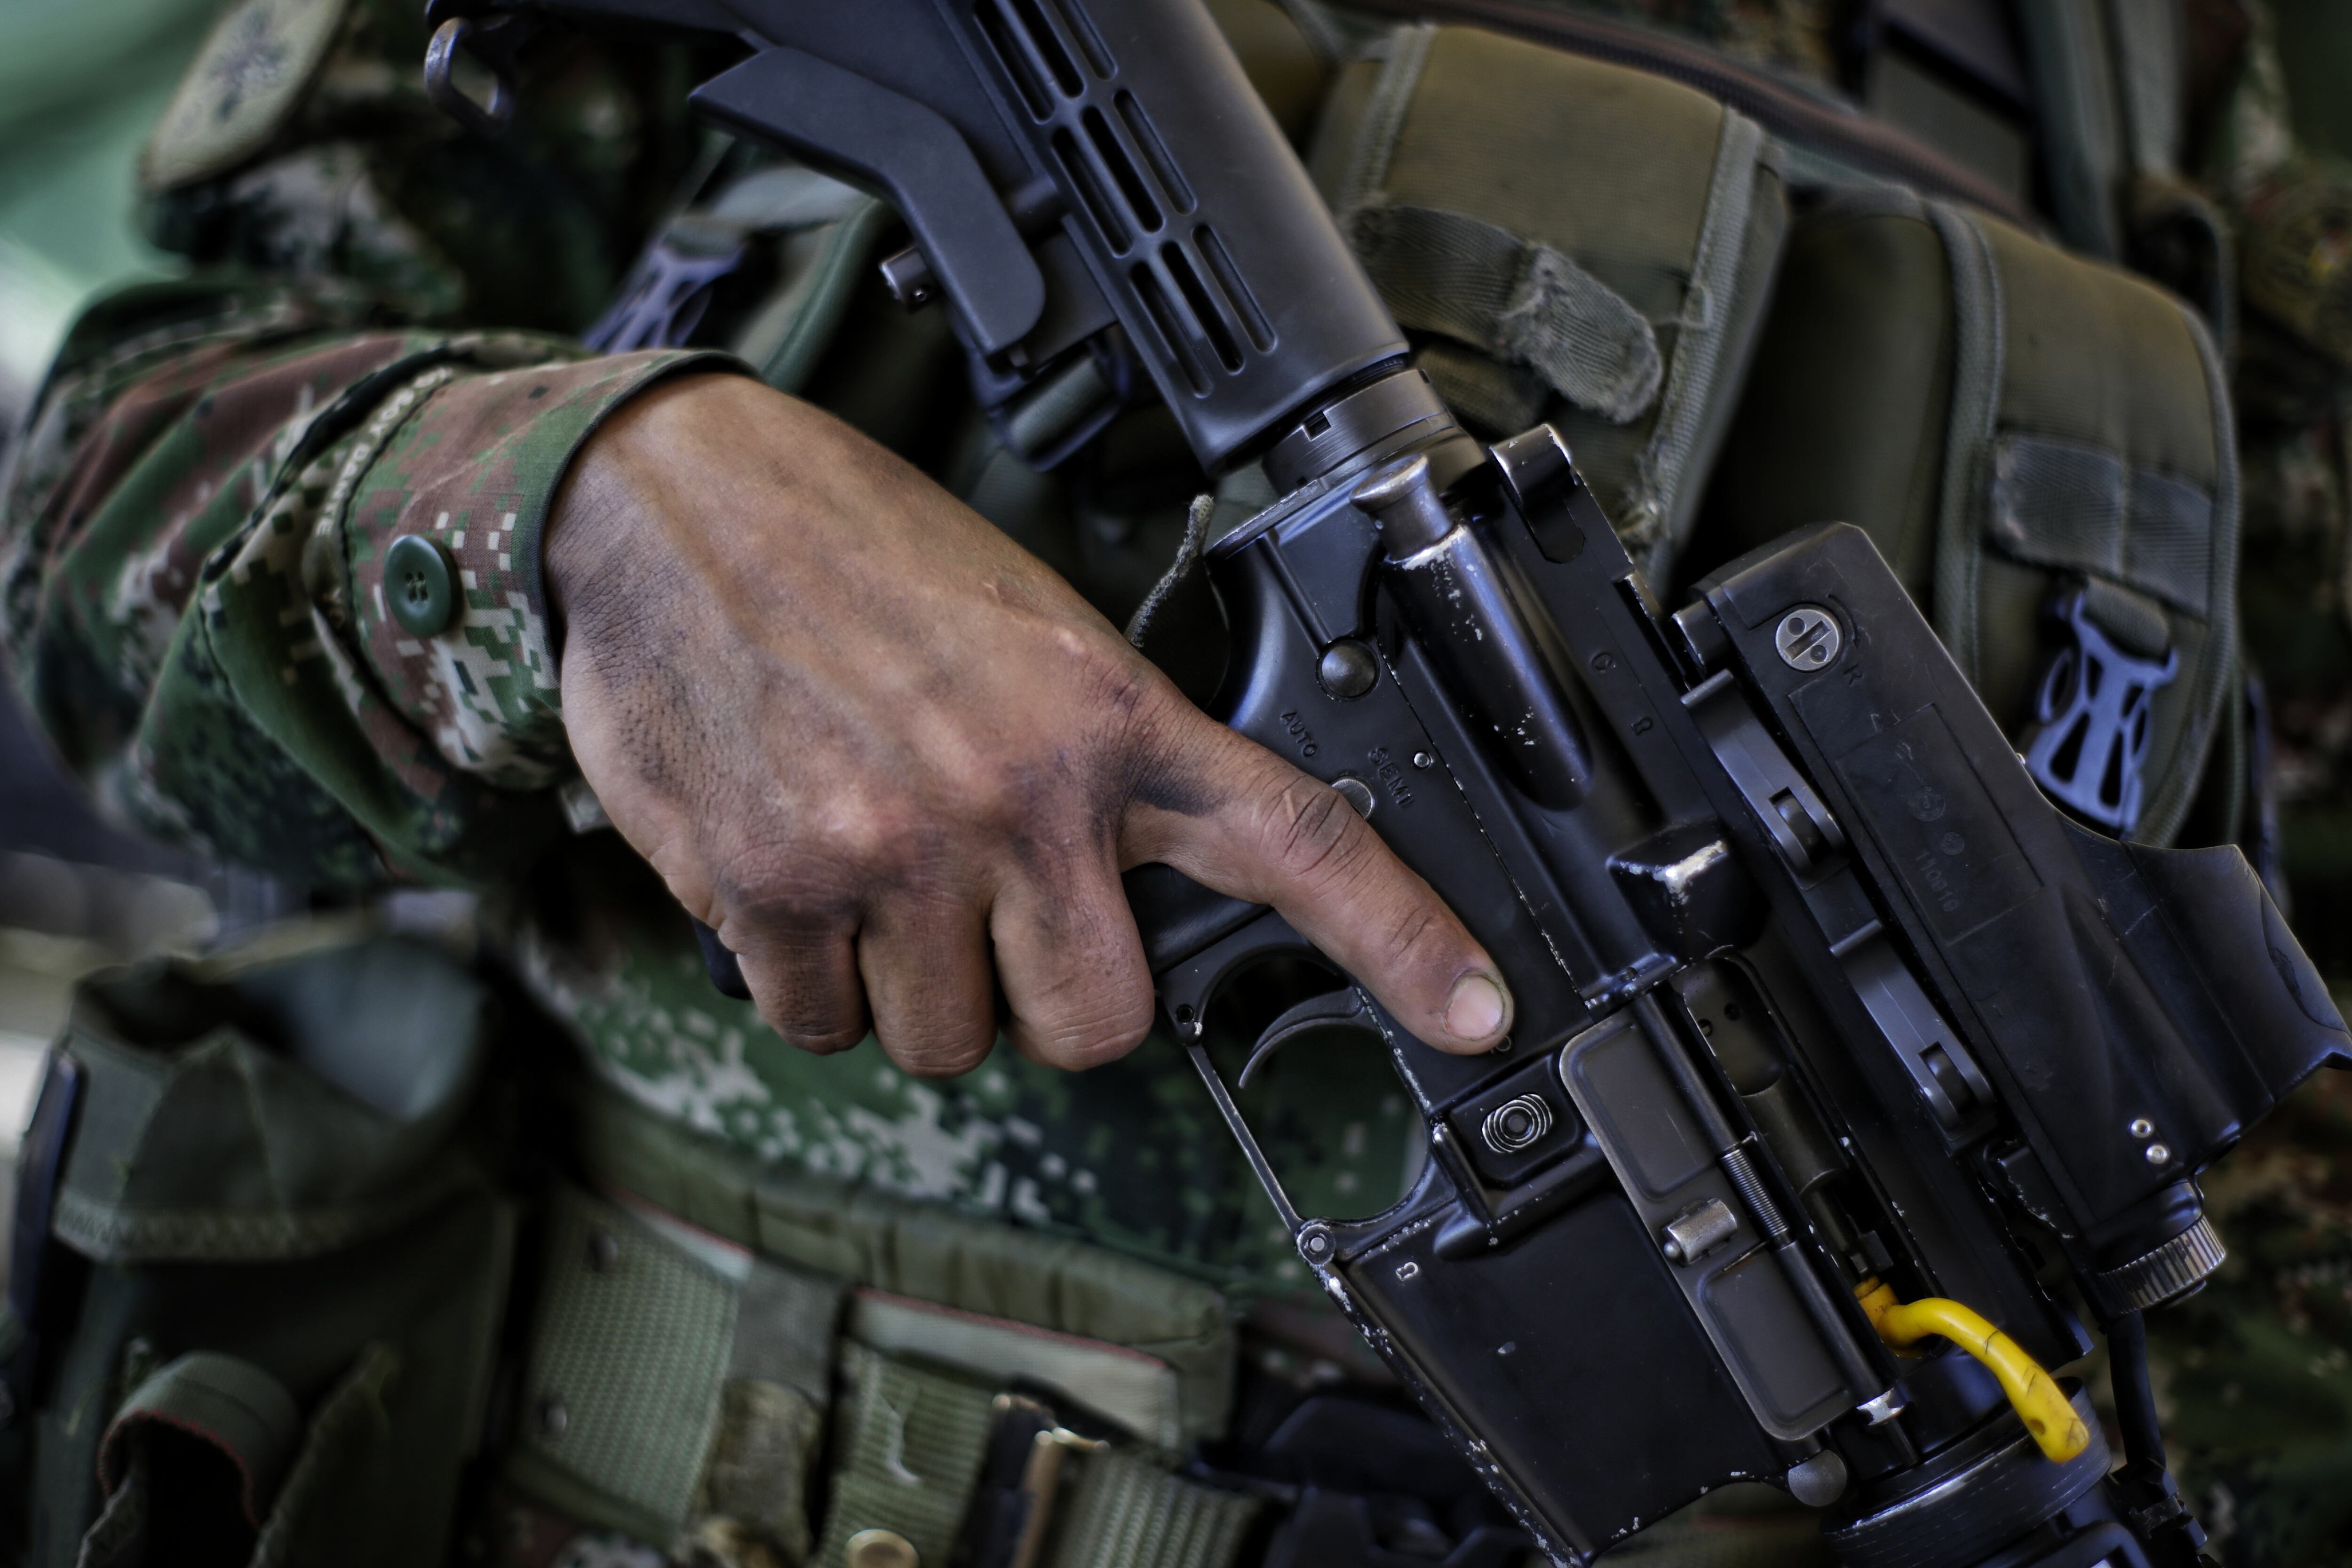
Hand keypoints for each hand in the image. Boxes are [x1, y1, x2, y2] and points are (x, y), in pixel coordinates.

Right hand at [547, 372, 1512, 1076]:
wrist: (675, 503)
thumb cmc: (858, 556)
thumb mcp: (1028, 628)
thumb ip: (1098, 765)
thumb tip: (1119, 902)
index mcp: (1105, 714)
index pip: (1296, 839)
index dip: (1404, 940)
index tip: (1480, 1012)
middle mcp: (1017, 794)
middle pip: (1097, 1024)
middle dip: (1047, 997)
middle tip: (992, 913)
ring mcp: (895, 850)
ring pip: (950, 1043)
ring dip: (916, 985)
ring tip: (872, 862)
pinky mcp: (775, 891)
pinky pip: (822, 1028)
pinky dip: (810, 981)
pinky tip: (791, 873)